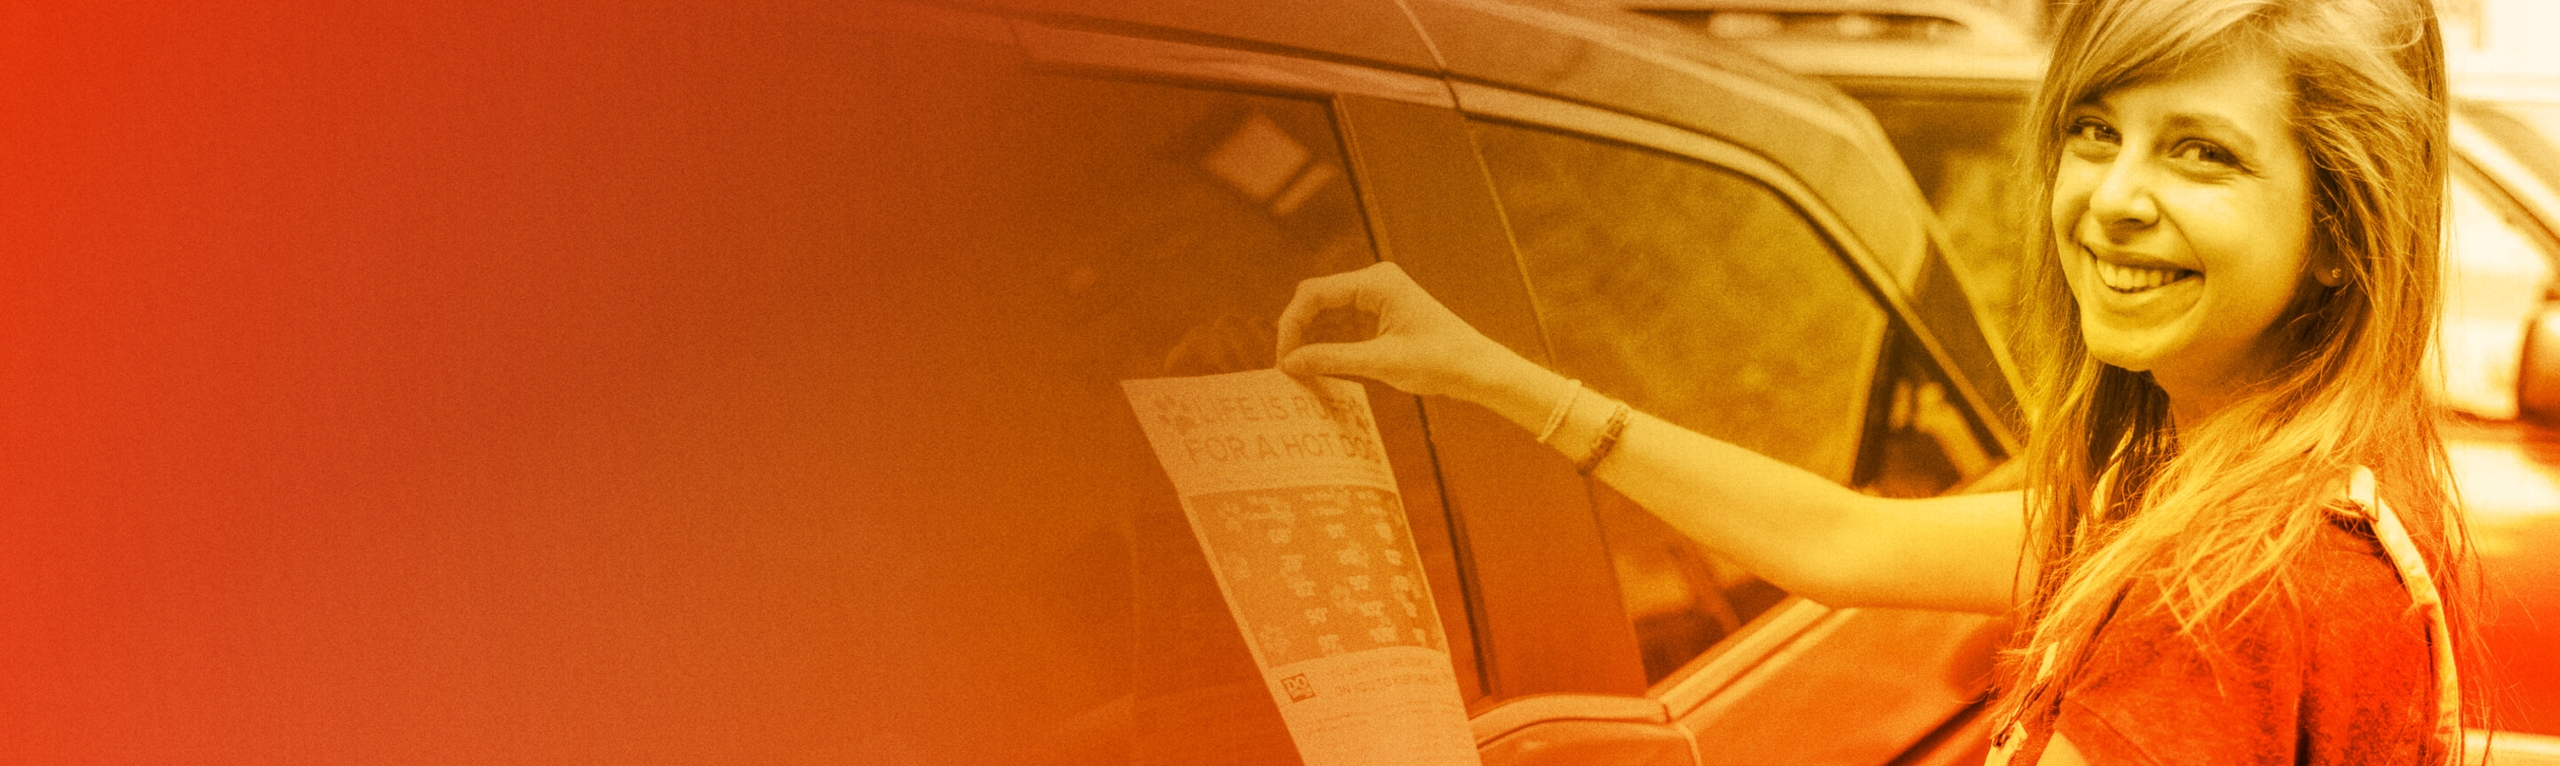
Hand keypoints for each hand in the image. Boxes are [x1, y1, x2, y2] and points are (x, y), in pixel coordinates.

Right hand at [1274, 262, 1537, 402]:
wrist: (1476, 368)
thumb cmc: (1439, 361)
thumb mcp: (1381, 362)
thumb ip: (1332, 359)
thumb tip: (1289, 363)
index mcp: (1376, 282)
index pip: (1315, 293)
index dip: (1292, 324)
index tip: (1283, 358)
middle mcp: (1374, 281)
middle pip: (1316, 298)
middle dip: (1297, 330)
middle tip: (1287, 366)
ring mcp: (1376, 295)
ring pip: (1326, 311)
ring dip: (1310, 337)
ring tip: (1298, 369)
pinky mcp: (1379, 312)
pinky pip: (1341, 322)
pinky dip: (1327, 341)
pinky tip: (1317, 363)